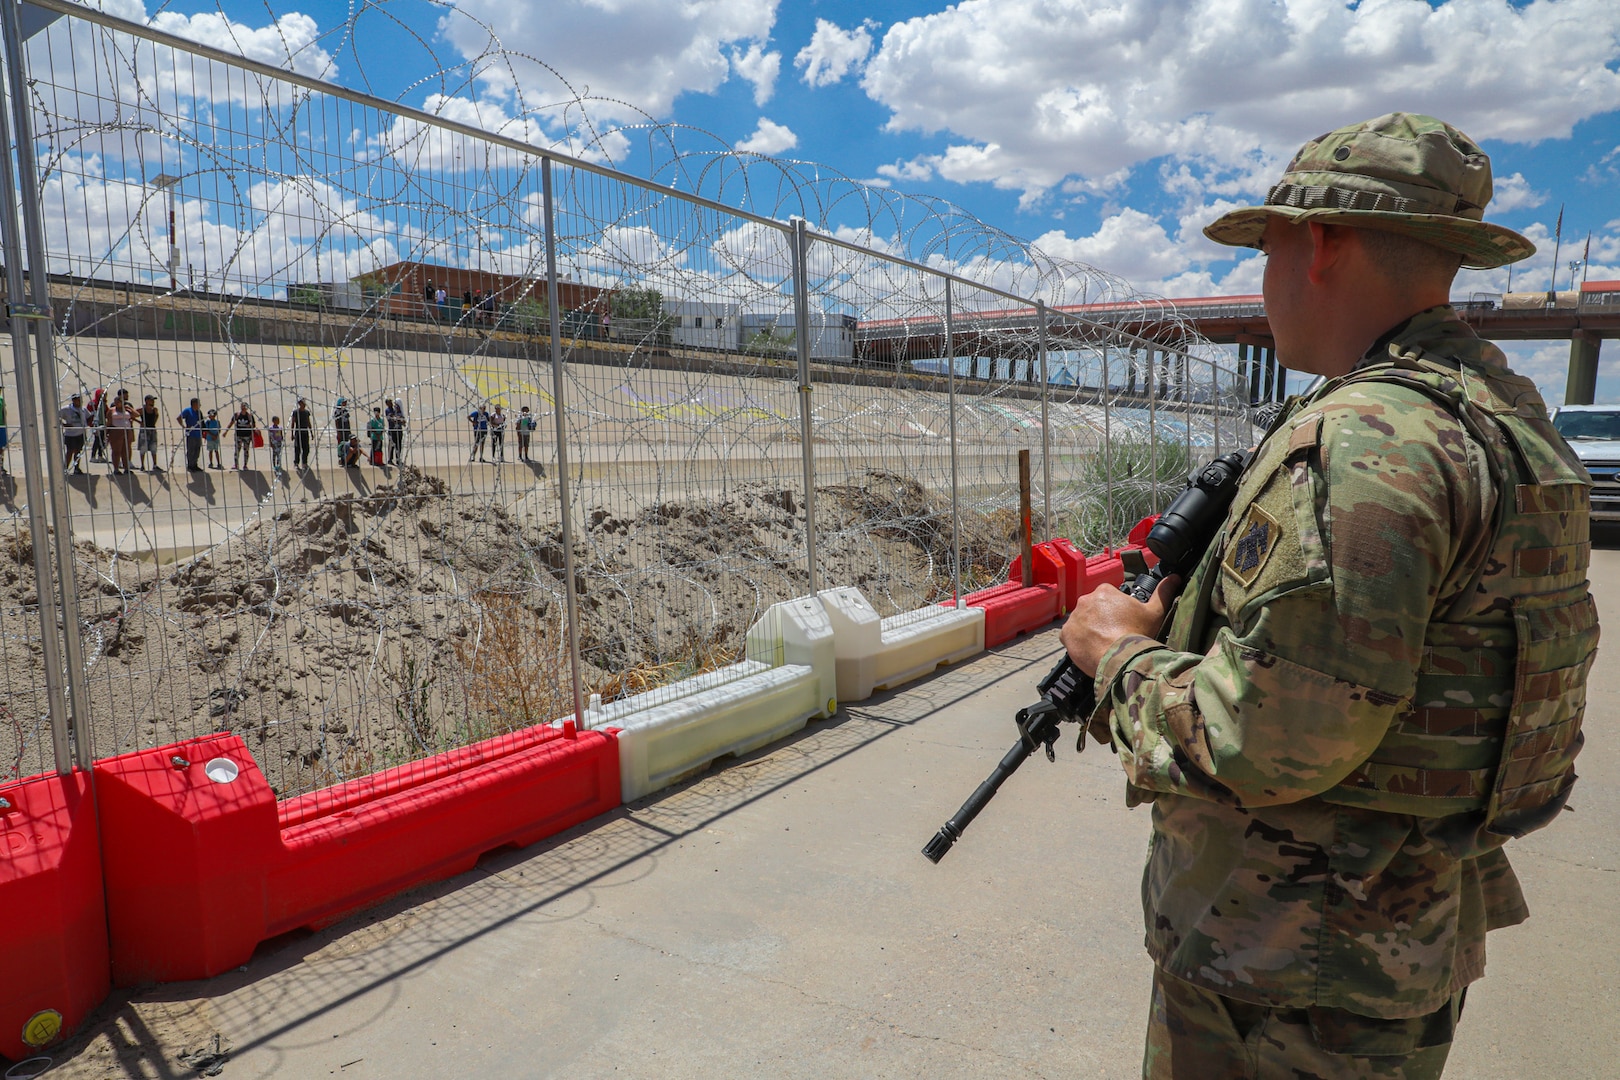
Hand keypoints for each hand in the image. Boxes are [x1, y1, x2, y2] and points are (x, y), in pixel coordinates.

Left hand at [1059, 574, 1181, 677]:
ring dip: (1090, 630)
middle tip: (1115, 634)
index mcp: (1105, 591)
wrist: (1120, 658)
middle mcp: (1085, 600)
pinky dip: (1079, 642)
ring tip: (1105, 644)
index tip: (1124, 622)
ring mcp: (1074, 617)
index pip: (1109, 597)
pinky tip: (1093, 649)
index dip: (1118, 611)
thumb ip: (1163, 593)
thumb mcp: (1155, 612)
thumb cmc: (1137, 634)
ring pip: (1082, 622)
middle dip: (1103, 619)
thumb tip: (1175, 577)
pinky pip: (1071, 636)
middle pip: (1094, 609)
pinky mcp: (1066, 634)